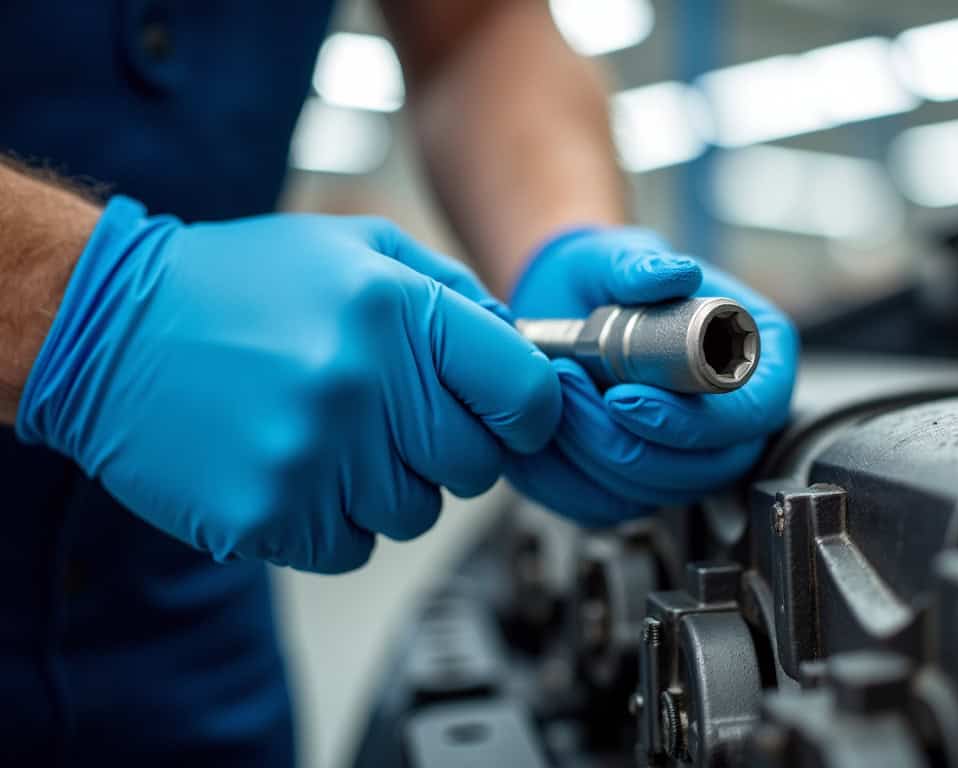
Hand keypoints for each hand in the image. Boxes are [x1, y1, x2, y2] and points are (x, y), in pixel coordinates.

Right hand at [17, 196, 560, 571]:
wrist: (111, 330)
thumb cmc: (241, 286)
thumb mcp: (357, 248)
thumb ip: (453, 292)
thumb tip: (522, 346)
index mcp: (395, 311)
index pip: (525, 394)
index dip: (528, 412)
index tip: (510, 415)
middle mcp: (361, 386)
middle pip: (476, 466)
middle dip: (451, 448)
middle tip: (398, 419)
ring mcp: (312, 458)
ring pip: (415, 514)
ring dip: (389, 485)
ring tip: (332, 436)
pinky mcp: (269, 515)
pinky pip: (354, 548)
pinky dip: (336, 520)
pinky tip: (297, 468)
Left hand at [503, 227, 797, 524]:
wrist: (563, 302)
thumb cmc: (608, 276)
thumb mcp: (619, 255)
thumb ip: (643, 263)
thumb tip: (674, 273)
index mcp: (758, 360)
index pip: (748, 415)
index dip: (689, 420)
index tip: (624, 395)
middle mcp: (736, 419)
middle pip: (703, 469)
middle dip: (626, 443)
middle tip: (570, 391)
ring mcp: (692, 458)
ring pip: (652, 492)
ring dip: (590, 454)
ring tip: (554, 394)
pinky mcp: (642, 484)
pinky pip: (607, 505)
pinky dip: (566, 474)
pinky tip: (543, 427)